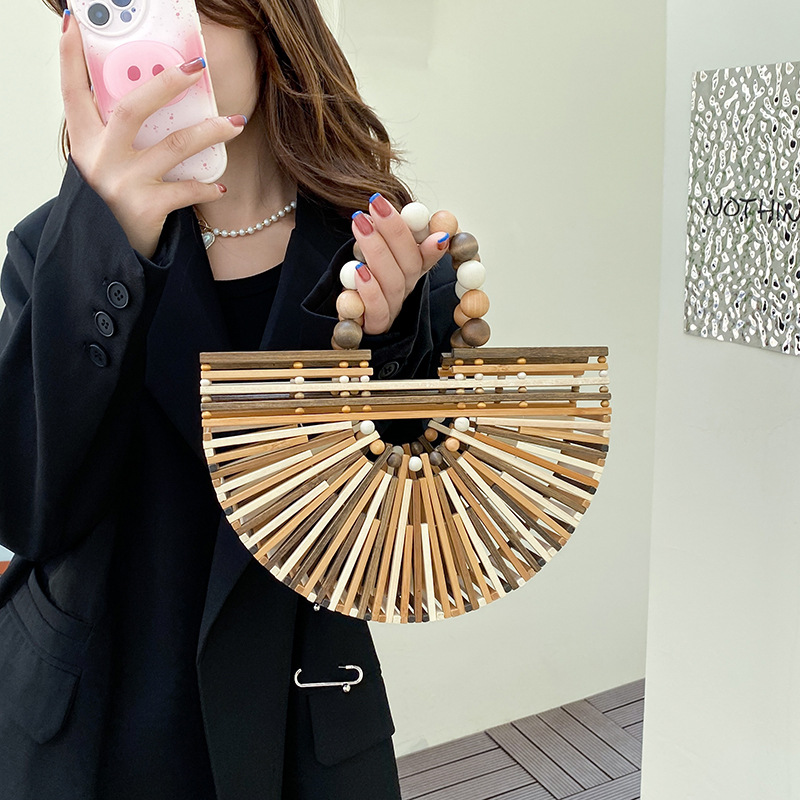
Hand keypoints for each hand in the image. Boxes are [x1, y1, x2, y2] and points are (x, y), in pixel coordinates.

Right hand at [59, 10, 246, 258]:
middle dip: (165, 83)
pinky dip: (206, 187)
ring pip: (174, 146)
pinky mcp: (145, 208)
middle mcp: (99, 160)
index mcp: (84, 143)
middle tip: (195, 66)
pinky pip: (187, 190)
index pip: (71, 92)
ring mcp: (122, 184)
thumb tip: (155, 91)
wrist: (119, 251)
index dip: (69, 58)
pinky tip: (220, 185)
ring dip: (209, 132)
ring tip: (236, 123)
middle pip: (131, 109)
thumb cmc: (118, 198)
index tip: (72, 24)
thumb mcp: (106, 162)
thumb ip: (117, 133)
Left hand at [351, 193, 450, 334]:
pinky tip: (357, 270)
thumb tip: (381, 202)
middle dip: (395, 230)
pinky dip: (370, 290)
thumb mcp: (369, 247)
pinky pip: (378, 310)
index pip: (427, 252)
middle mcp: (406, 287)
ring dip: (377, 250)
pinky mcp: (375, 325)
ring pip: (393, 282)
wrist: (344, 313)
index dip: (434, 241)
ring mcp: (392, 308)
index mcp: (410, 267)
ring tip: (359, 223)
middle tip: (376, 204)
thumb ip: (382, 230)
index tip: (437, 230)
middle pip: (410, 262)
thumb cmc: (357, 276)